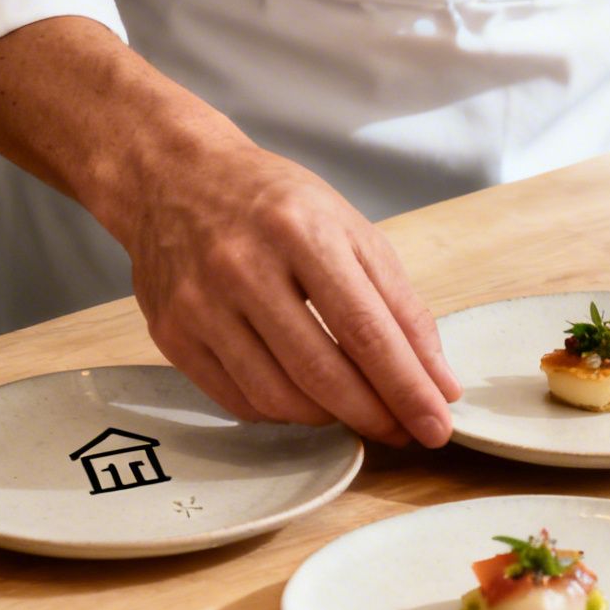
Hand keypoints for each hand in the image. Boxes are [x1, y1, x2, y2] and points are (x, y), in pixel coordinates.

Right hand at [118, 139, 464, 447]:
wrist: (174, 178)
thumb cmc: (276, 204)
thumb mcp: (351, 230)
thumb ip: (400, 304)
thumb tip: (437, 380)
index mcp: (300, 231)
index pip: (365, 329)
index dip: (406, 386)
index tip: (437, 423)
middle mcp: (242, 268)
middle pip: (320, 371)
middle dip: (374, 414)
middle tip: (407, 431)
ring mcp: (199, 305)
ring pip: (277, 397)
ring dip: (330, 418)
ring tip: (359, 410)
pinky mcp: (171, 335)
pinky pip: (238, 400)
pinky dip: (283, 411)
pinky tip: (307, 398)